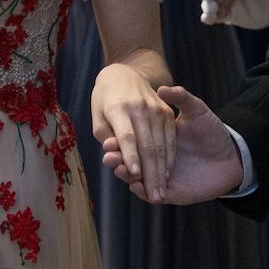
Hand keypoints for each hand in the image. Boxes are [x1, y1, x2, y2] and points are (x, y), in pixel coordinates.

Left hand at [90, 63, 175, 201]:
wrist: (125, 73)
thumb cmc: (105, 98)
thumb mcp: (98, 114)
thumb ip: (105, 136)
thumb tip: (113, 155)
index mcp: (118, 108)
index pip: (127, 136)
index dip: (130, 156)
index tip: (134, 174)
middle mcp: (140, 108)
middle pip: (148, 144)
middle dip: (151, 173)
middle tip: (154, 196)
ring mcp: (156, 109)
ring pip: (162, 144)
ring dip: (163, 171)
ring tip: (162, 192)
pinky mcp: (167, 112)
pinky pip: (170, 138)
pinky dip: (170, 158)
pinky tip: (168, 174)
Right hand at [102, 85, 242, 204]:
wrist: (233, 154)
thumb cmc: (213, 130)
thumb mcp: (196, 110)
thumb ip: (181, 98)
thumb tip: (163, 88)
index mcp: (158, 139)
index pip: (135, 142)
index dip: (121, 142)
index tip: (109, 138)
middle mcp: (158, 160)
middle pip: (132, 161)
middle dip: (118, 159)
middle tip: (107, 154)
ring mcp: (164, 177)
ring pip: (139, 180)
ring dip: (126, 175)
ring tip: (117, 168)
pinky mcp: (174, 193)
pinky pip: (154, 195)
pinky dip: (143, 192)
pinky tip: (134, 186)